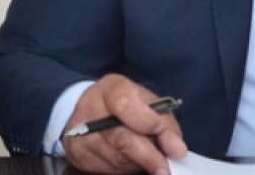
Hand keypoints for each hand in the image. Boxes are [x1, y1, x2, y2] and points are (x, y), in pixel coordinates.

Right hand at [61, 74, 186, 174]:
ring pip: (116, 158)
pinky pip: (106, 168)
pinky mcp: (77, 153)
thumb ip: (166, 123)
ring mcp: (80, 133)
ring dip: (138, 163)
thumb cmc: (127, 105)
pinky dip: (124, 168)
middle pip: (120, 138)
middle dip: (148, 156)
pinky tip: (131, 161)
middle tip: (165, 169)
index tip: (162, 132)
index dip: (146, 121)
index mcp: (111, 88)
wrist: (90, 110)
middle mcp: (91, 108)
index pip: (125, 104)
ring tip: (149, 160)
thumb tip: (177, 149)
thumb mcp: (149, 103)